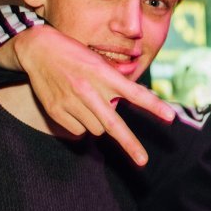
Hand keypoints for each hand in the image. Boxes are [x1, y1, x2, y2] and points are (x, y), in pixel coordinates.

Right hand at [12, 26, 175, 164]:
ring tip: (87, 103)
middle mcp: (88, 89)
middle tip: (143, 161)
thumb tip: (119, 114)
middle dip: (130, 145)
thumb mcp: (99, 64)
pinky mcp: (56, 111)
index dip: (154, 106)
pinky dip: (81, 125)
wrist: (39, 49)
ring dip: (98, 123)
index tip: (171, 117)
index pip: (134, 93)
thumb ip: (113, 86)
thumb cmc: (76, 55)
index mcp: (103, 74)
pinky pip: (78, 130)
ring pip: (96, 129)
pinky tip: (73, 107)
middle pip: (114, 124)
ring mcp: (71, 102)